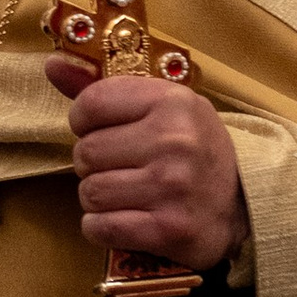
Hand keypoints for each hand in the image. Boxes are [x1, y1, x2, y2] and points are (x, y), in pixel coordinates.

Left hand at [45, 57, 245, 270]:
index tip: (105, 131)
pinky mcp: (169, 230)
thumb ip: (104, 87)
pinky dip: (103, 227)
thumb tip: (51, 65)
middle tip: (122, 167)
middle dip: (95, 164)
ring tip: (127, 193)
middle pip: (85, 153)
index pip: (90, 105)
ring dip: (99, 198)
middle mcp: (174, 142)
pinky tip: (126, 219)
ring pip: (90, 192)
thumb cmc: (194, 149)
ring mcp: (172, 188)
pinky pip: (101, 227)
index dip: (85, 122)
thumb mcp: (162, 106)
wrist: (245, 203)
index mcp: (172, 102)